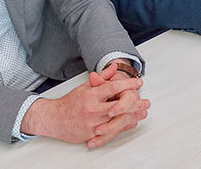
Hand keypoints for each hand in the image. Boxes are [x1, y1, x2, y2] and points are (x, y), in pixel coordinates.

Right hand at [20, 75, 146, 148]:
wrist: (53, 119)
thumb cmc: (70, 103)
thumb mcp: (85, 87)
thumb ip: (101, 78)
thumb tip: (114, 67)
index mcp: (91, 95)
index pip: (113, 88)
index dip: (128, 85)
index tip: (139, 83)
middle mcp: (92, 109)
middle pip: (119, 106)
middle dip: (135, 103)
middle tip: (146, 101)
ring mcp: (92, 123)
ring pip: (117, 120)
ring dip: (132, 117)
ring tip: (142, 113)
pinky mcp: (91, 134)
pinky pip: (111, 132)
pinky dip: (122, 127)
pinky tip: (130, 123)